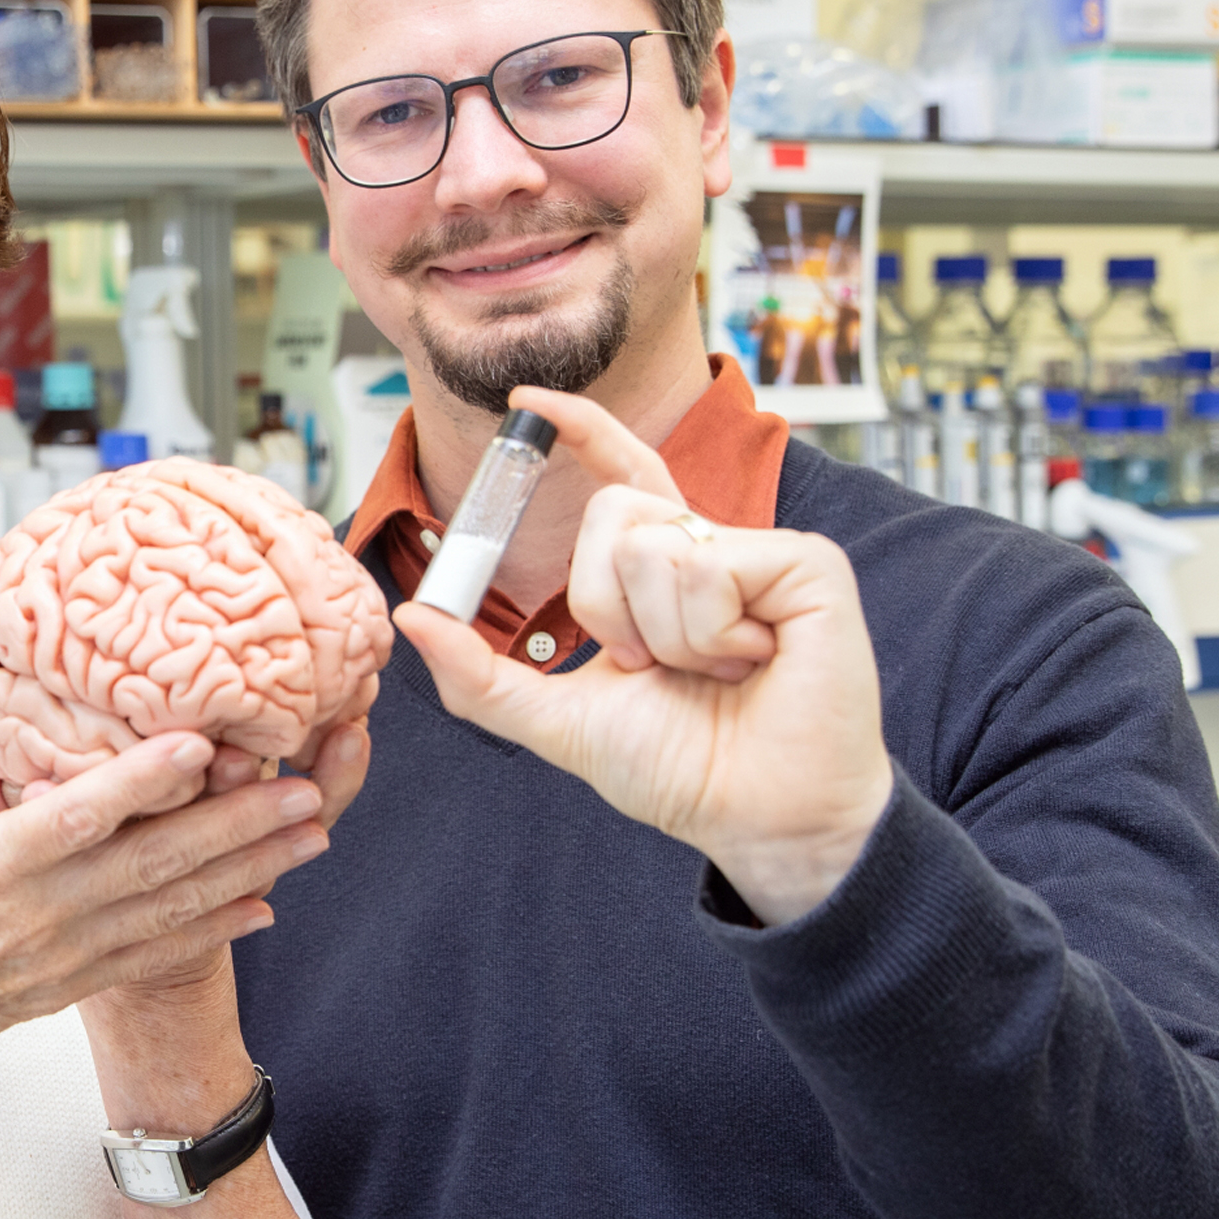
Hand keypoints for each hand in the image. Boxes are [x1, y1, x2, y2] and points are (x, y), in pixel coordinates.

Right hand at [0, 720, 372, 1011]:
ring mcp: (64, 955)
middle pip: (154, 864)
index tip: (203, 744)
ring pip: (172, 910)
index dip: (144, 780)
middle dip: (237, 825)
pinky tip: (264, 906)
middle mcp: (40, 913)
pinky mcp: (73, 985)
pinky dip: (214, 933)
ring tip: (311, 836)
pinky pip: (157, 955)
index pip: (80, 814)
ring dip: (249, 872)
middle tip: (308, 790)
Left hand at [391, 387, 891, 924]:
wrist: (758, 818)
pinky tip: (752, 662)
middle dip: (606, 608)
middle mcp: (711, 550)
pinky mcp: (807, 564)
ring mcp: (763, 553)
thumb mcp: (560, 721)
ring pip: (648, 543)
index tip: (529, 400)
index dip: (582, 430)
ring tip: (715, 672)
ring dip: (661, 635)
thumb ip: (482, 675)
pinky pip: (706, 566)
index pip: (620, 478)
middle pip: (609, 514)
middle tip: (655, 667)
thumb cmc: (683, 771)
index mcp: (663, 573)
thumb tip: (412, 617)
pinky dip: (707, 632)